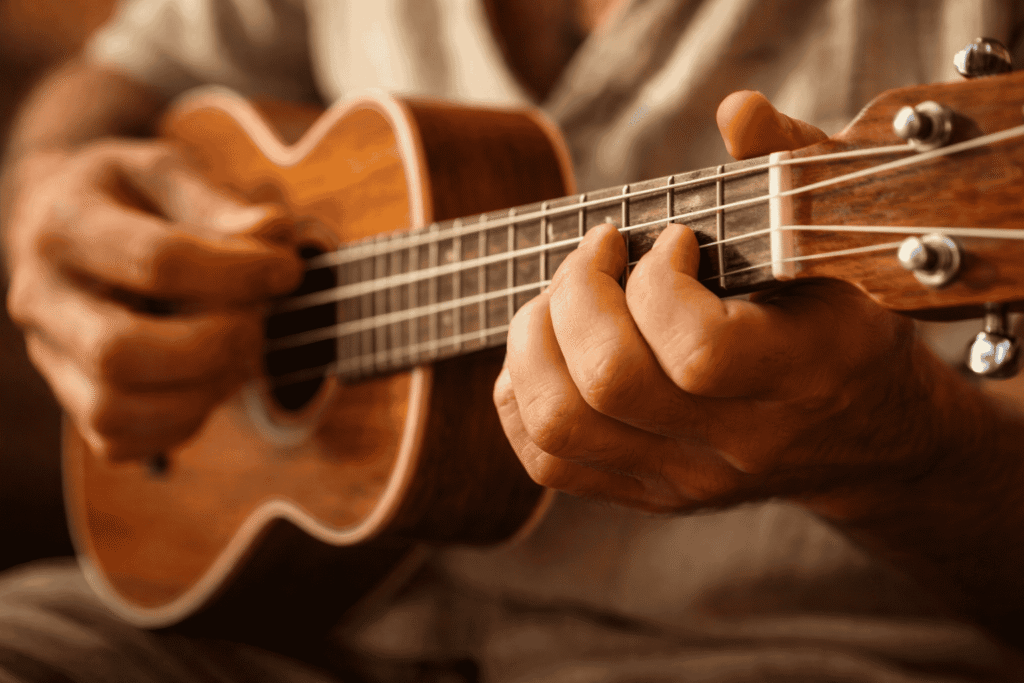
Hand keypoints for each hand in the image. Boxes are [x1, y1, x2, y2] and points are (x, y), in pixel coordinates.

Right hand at [5, 140, 301, 461]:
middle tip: (258, 321)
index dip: (239, 272)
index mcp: (64, 225)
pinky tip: (212, 380)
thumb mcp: (165, 173)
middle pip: (119, 352)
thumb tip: (271, 234)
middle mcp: (42, 297)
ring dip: (201, 392)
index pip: (158, 262)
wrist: (62, 224)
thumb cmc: (127, 197)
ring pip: (114, 409)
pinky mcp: (71, 400)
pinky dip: (182, 422)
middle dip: (213, 345)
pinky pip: (121, 440)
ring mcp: (50, 357)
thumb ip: (217, 202)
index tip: (287, 270)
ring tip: (240, 352)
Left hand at [493, 92, 941, 512]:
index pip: (697, 350)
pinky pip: (545, 458)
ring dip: (535, 339)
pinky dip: (520, 393)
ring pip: (560, 423)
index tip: (671, 239)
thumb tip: (737, 111)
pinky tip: (548, 349)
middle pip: (608, 382)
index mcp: (800, 376)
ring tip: (565, 297)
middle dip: (577, 294)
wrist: (859, 437)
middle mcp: (736, 442)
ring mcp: (683, 479)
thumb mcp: (835, 245)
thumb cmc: (840, 327)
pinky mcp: (644, 494)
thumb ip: (791, 169)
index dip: (658, 280)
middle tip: (600, 253)